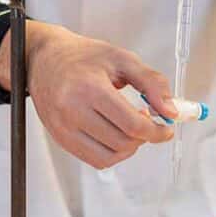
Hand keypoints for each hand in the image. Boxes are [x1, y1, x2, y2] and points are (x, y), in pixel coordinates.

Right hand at [0, 21, 175, 169]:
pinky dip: (112, 153)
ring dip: (129, 148)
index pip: (131, 124)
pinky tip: (115, 134)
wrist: (44, 60)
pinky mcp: (60, 139)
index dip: (157, 131)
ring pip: (110, 157)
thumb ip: (151, 83)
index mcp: (89, 88)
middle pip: (123, 142)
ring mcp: (63, 128)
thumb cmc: (82, 57)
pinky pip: (94, 160)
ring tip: (130, 128)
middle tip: (148, 122)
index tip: (166, 128)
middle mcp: (72, 111)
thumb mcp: (122, 59)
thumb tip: (171, 110)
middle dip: (144, 137)